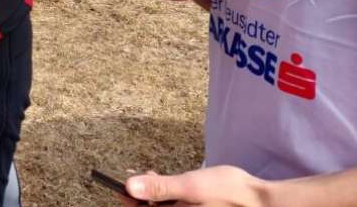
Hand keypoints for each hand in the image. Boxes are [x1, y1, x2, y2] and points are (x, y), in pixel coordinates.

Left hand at [123, 166, 265, 206]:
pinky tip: (172, 184)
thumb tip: (129, 187)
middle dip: (143, 195)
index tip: (119, 186)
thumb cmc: (227, 192)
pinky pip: (178, 206)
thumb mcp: (189, 186)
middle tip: (138, 175)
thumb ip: (160, 188)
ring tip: (151, 175)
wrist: (260, 200)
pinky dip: (170, 196)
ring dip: (156, 194)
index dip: (130, 200)